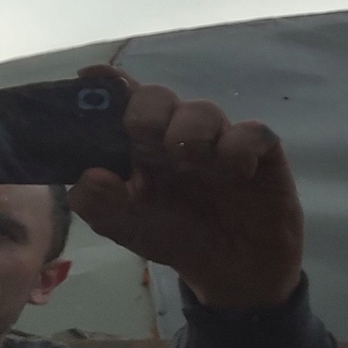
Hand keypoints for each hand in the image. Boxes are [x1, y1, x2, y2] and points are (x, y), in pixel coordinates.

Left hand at [66, 65, 304, 308]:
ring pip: (203, 110)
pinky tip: (236, 175)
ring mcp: (219, 139)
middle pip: (158, 96)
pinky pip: (251, 132)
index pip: (122, 101)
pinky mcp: (259, 151)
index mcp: (142, 144)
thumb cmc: (177, 236)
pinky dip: (238, 149)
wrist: (232, 271)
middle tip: (144, 141)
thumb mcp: (128, 228)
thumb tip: (87, 176)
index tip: (91, 77)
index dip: (108, 85)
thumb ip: (100, 204)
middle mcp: (177, 132)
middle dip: (146, 112)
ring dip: (189, 134)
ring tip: (189, 167)